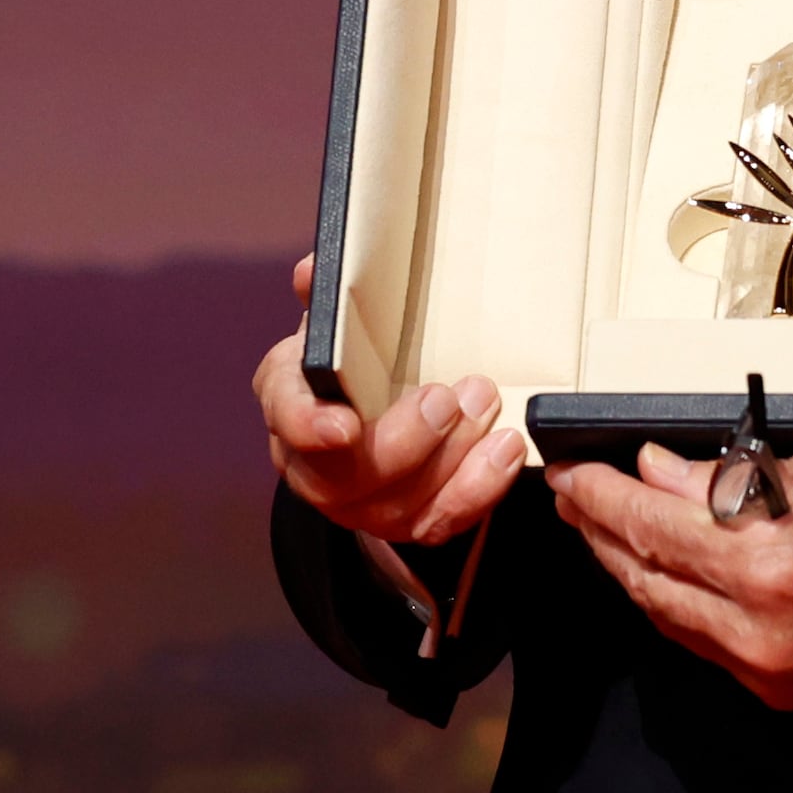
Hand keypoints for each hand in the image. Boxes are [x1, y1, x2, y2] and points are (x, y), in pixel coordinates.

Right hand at [256, 252, 527, 571]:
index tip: (344, 426)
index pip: (287, 419)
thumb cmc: (356, 362)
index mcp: (290, 404)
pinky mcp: (408, 523)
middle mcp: (314, 468)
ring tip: (487, 410)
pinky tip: (504, 449)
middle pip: (344, 480)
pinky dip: (478, 489)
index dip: (309, 427)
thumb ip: (330, 299)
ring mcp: (361, 506)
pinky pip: (440, 523)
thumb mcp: (340, 324)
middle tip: (448, 398)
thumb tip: (314, 269)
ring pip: (398, 506)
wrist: (375, 408)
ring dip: (451, 461)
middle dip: (403, 443)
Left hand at [553, 440, 792, 712]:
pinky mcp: (785, 694)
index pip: (650, 527)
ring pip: (666, 617)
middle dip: (599, 533)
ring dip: (629, 570)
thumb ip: (736, 478)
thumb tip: (665, 471)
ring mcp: (769, 673)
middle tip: (575, 495)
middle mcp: (758, 633)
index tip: (572, 471)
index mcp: (768, 569)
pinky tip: (666, 572)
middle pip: (643, 579)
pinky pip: (704, 644)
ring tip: (606, 526)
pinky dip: (674, 603)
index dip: (599, 496)